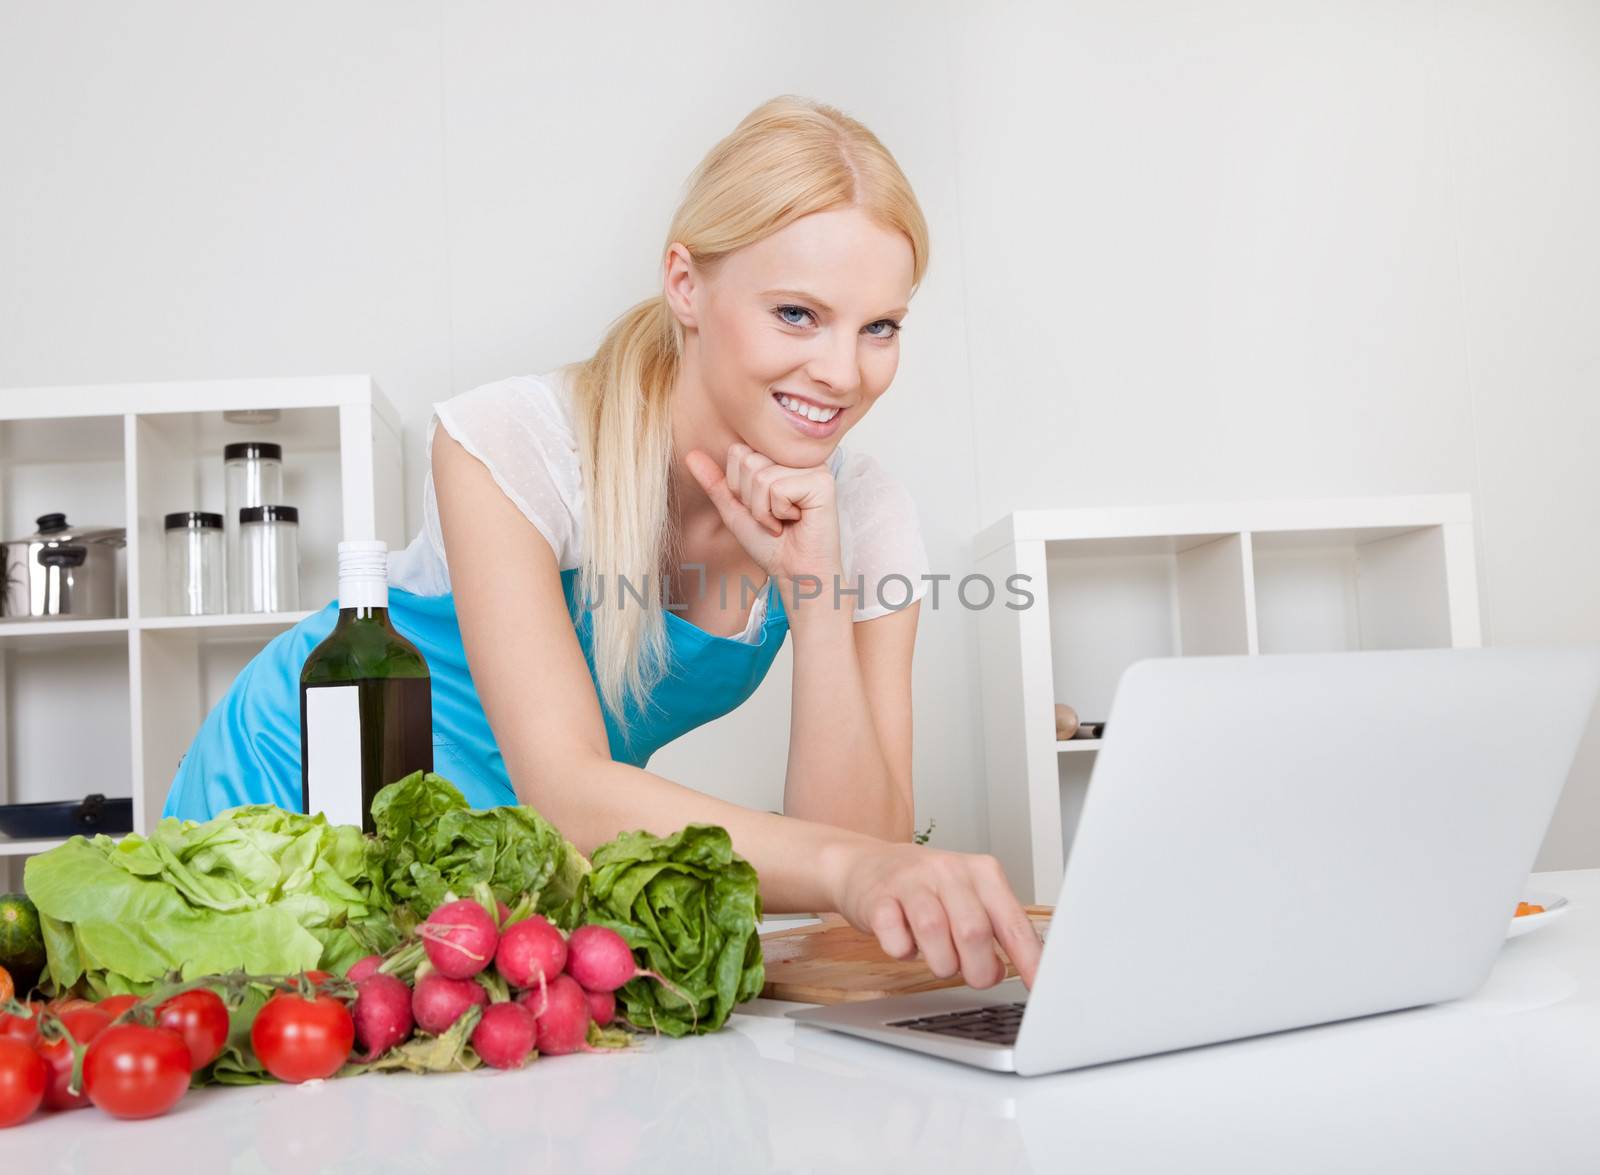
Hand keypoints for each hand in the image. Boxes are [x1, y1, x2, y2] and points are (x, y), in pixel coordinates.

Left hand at [684, 443, 843, 586]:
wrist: (794, 573)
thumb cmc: (771, 545)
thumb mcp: (735, 510)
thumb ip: (715, 483)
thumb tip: (691, 454)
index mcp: (780, 457)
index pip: (738, 451)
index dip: (739, 487)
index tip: (761, 507)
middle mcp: (798, 457)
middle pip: (749, 461)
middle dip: (751, 499)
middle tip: (774, 517)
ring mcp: (814, 467)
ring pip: (761, 476)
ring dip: (764, 510)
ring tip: (783, 522)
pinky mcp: (822, 482)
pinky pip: (778, 488)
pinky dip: (778, 512)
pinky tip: (796, 521)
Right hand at [822, 840, 1044, 989]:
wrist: (867, 865)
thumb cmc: (926, 889)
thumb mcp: (968, 899)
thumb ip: (993, 931)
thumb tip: (1007, 971)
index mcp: (982, 873)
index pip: (1013, 922)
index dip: (1028, 959)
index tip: (1040, 987)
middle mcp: (949, 871)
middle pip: (974, 931)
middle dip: (977, 968)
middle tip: (972, 976)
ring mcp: (911, 881)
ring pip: (934, 931)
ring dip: (941, 963)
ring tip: (939, 960)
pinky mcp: (878, 897)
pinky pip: (895, 937)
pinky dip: (903, 952)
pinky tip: (906, 944)